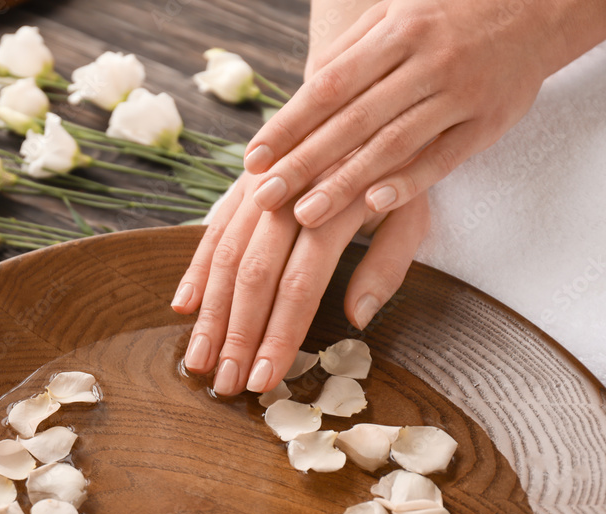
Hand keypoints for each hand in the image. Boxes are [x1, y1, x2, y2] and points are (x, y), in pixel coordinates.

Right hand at [171, 172, 430, 394]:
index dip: (279, 335)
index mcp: (336, 203)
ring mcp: (260, 186)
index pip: (300, 284)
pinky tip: (182, 306)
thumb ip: (388, 263)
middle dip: (237, 335)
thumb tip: (359, 319)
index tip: (265, 380)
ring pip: (225, 256)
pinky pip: (213, 229)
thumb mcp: (414, 206)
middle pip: (255, 275)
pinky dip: (195, 269)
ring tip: (198, 359)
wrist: (362, 92)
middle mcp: (290, 193)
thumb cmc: (396, 162)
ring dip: (209, 313)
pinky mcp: (241, 183)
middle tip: (225, 384)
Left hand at [241, 0, 605, 225]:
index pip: (329, 86)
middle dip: (303, 162)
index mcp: (397, 33)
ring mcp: (459, 95)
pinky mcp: (487, 124)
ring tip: (305, 214)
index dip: (288, 124)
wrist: (537, 8)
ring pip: (393, 144)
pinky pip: (443, 159)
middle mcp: (427, 63)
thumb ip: (350, 54)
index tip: (253, 158)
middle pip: (353, 121)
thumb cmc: (447, 17)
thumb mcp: (396, 16)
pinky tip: (373, 207)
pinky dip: (408, 183)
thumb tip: (300, 93)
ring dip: (346, 182)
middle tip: (264, 197)